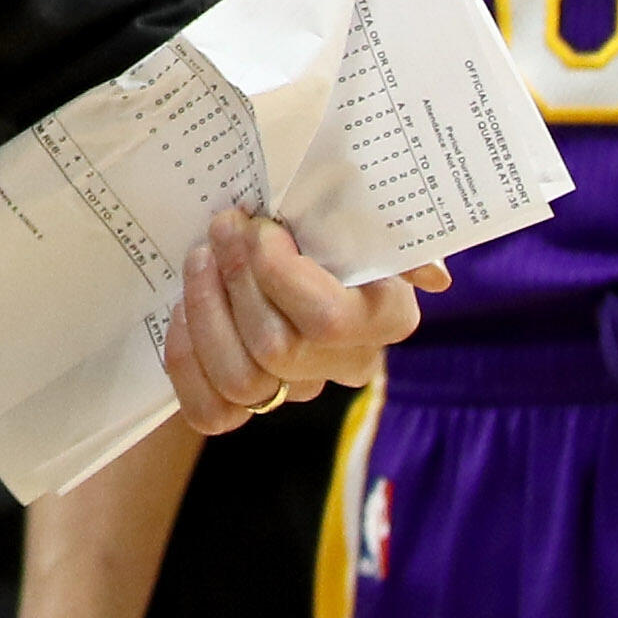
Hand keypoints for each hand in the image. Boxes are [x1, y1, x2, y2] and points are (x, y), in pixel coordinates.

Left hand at [165, 209, 432, 432]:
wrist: (272, 239)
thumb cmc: (320, 216)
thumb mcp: (354, 206)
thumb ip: (389, 228)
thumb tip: (433, 278)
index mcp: (385, 315)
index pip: (329, 320)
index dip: (279, 274)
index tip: (260, 227)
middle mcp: (348, 362)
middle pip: (276, 348)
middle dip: (236, 279)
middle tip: (221, 228)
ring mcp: (297, 389)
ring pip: (242, 382)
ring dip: (206, 311)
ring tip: (199, 259)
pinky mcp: (246, 406)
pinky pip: (211, 412)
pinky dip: (187, 359)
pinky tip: (184, 309)